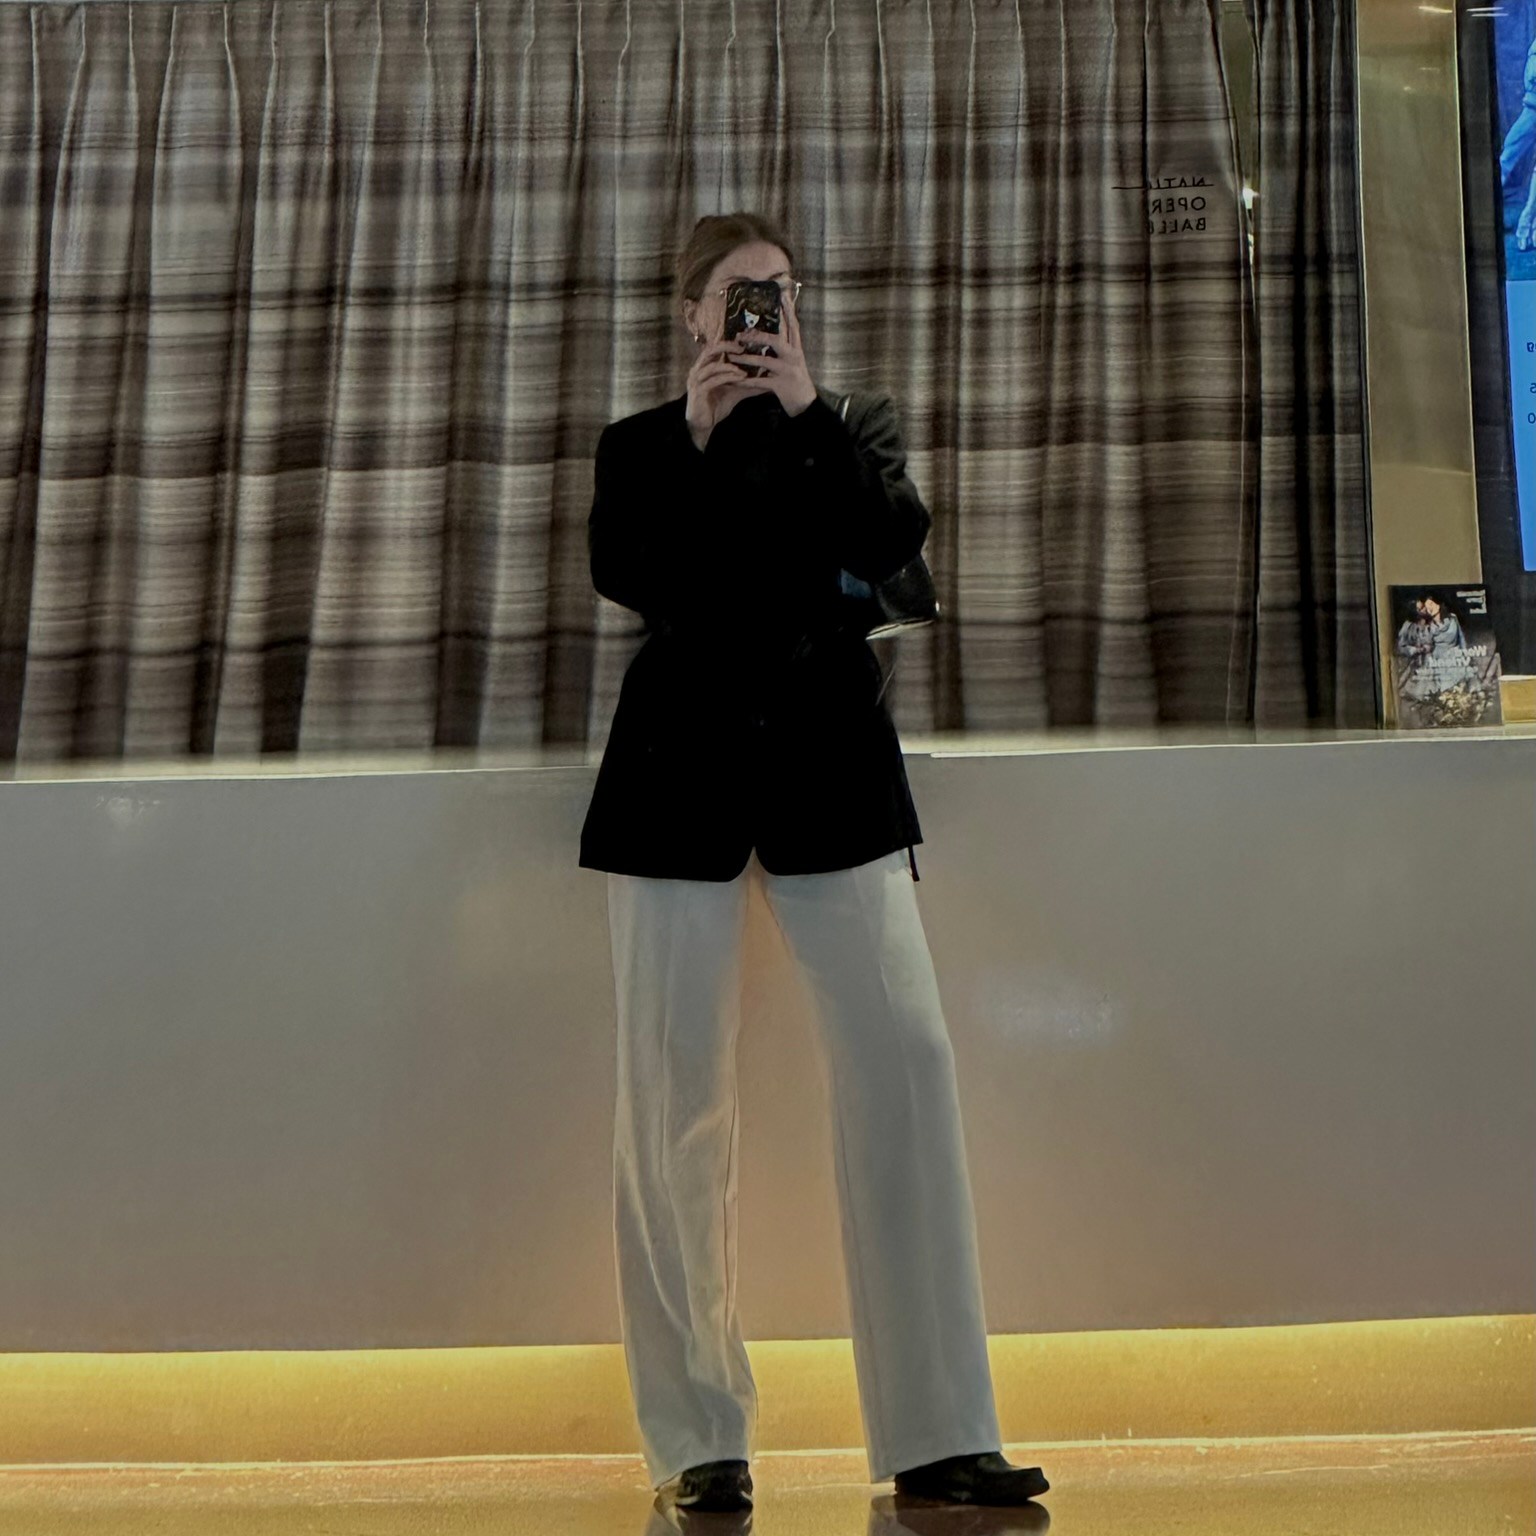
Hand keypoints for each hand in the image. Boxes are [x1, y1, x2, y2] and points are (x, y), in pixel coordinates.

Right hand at [685, 338, 772, 451]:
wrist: (704, 425)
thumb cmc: (717, 407)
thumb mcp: (735, 393)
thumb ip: (748, 385)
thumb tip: (768, 383)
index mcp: (705, 366)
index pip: (715, 348)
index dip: (728, 343)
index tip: (744, 342)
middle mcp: (698, 370)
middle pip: (710, 350)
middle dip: (726, 347)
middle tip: (742, 348)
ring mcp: (696, 380)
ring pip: (712, 365)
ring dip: (729, 366)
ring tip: (743, 370)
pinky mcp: (698, 391)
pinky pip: (713, 380)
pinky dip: (727, 378)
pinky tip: (739, 379)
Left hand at [734, 294, 816, 415]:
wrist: (805, 405)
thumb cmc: (797, 381)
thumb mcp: (794, 362)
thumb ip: (784, 348)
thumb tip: (770, 334)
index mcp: (797, 350)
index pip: (793, 326)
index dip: (788, 311)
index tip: (782, 295)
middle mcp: (793, 357)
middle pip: (776, 340)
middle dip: (758, 335)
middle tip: (742, 333)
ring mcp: (787, 372)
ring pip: (765, 361)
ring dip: (747, 357)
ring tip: (733, 354)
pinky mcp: (780, 386)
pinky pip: (760, 382)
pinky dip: (747, 381)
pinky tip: (735, 380)